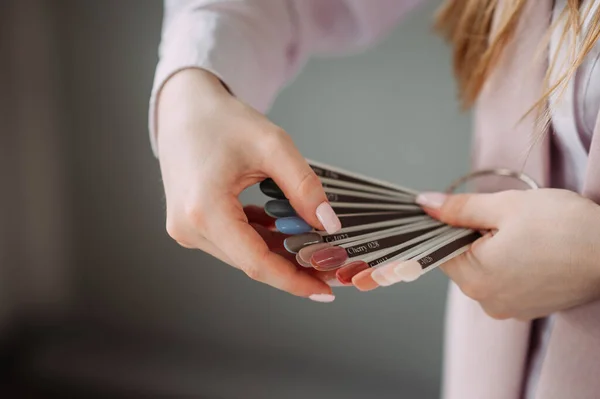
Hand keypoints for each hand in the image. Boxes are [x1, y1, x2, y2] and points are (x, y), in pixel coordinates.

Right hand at [156, 69, 340, 301]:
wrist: (183, 108)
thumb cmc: (222, 119)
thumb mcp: (272, 145)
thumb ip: (303, 186)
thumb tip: (328, 225)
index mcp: (204, 210)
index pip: (256, 263)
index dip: (294, 281)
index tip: (325, 291)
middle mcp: (189, 227)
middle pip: (251, 262)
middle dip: (293, 267)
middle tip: (330, 265)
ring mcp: (186, 228)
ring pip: (243, 254)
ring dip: (278, 254)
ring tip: (314, 249)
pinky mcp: (190, 224)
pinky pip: (232, 242)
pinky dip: (260, 240)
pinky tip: (284, 232)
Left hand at [368, 189, 599, 319]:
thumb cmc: (565, 227)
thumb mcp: (505, 206)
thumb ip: (459, 207)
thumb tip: (425, 204)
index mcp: (475, 279)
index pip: (439, 249)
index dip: (448, 225)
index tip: (464, 211)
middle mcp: (487, 301)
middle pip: (461, 260)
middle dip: (474, 236)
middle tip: (505, 220)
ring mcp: (509, 308)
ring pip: (484, 270)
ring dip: (493, 249)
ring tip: (526, 235)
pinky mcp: (528, 308)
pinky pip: (505, 281)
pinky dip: (511, 264)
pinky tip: (534, 250)